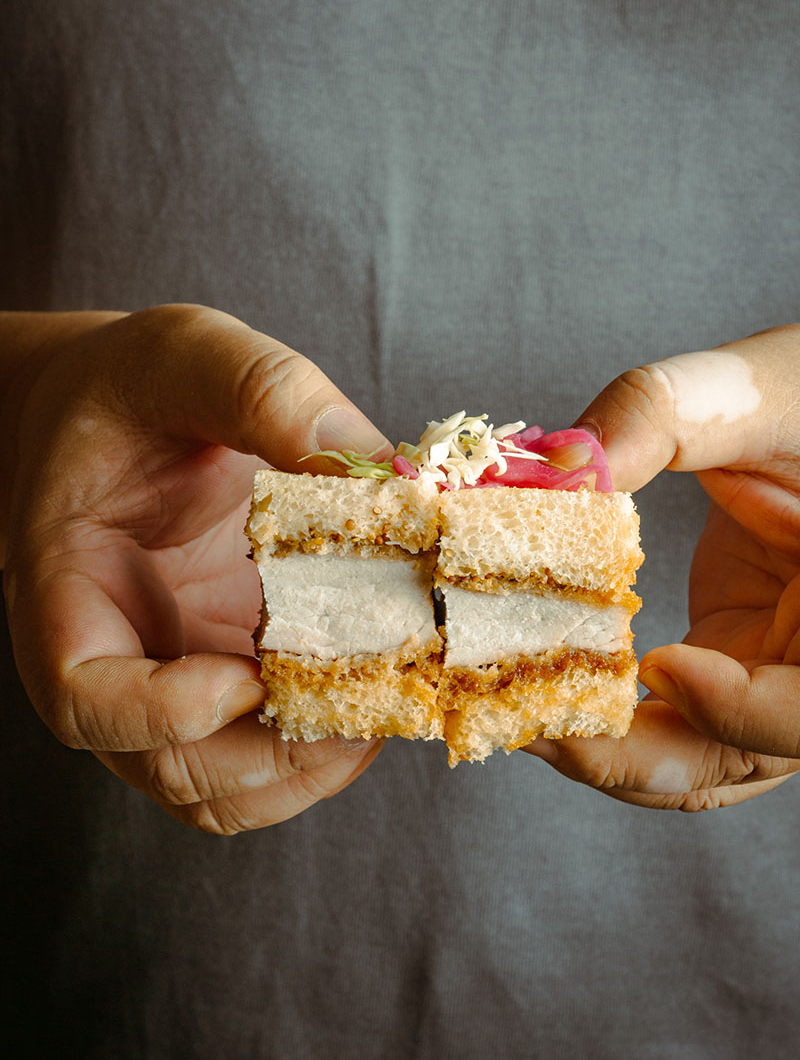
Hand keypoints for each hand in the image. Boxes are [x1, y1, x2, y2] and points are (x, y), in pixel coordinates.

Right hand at [4, 305, 389, 831]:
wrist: (112, 411)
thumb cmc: (127, 386)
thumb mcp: (186, 355)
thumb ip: (268, 393)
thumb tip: (382, 473)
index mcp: (67, 586)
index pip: (83, 697)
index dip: (160, 714)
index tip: (246, 677)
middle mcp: (115, 656)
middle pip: (172, 770)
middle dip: (275, 759)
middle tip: (371, 700)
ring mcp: (173, 676)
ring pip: (226, 788)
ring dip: (309, 768)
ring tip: (389, 702)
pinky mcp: (225, 672)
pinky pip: (265, 751)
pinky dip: (323, 743)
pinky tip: (380, 682)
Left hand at [524, 324, 799, 809]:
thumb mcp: (753, 393)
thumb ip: (662, 416)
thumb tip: (553, 467)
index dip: (734, 708)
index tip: (658, 665)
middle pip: (731, 761)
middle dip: (625, 757)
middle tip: (535, 726)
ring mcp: (767, 675)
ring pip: (689, 759)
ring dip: (599, 749)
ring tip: (515, 712)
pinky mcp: (725, 663)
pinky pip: (667, 720)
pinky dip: (602, 716)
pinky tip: (536, 680)